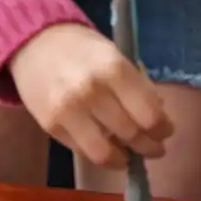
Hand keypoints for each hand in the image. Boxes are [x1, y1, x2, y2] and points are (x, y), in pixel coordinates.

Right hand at [10, 23, 173, 167]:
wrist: (34, 42)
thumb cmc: (83, 49)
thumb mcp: (116, 55)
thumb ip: (137, 85)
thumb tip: (157, 117)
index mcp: (114, 68)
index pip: (149, 113)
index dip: (163, 128)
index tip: (166, 130)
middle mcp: (91, 91)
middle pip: (131, 134)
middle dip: (149, 145)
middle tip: (155, 147)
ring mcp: (68, 111)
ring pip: (106, 152)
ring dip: (125, 158)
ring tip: (131, 155)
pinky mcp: (50, 126)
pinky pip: (83, 151)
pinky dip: (100, 154)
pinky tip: (108, 149)